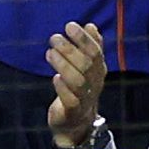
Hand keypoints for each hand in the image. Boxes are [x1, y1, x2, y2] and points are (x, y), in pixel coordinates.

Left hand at [44, 20, 106, 148]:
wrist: (77, 123)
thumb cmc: (80, 90)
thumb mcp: (87, 67)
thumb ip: (90, 47)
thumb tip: (90, 25)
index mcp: (99, 71)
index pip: (95, 52)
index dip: (84, 39)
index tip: (70, 25)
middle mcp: (95, 83)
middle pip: (87, 64)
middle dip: (71, 49)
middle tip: (54, 37)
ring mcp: (85, 98)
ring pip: (78, 80)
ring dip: (64, 65)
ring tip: (49, 52)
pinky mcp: (73, 111)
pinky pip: (71, 100)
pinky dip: (63, 88)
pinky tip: (54, 77)